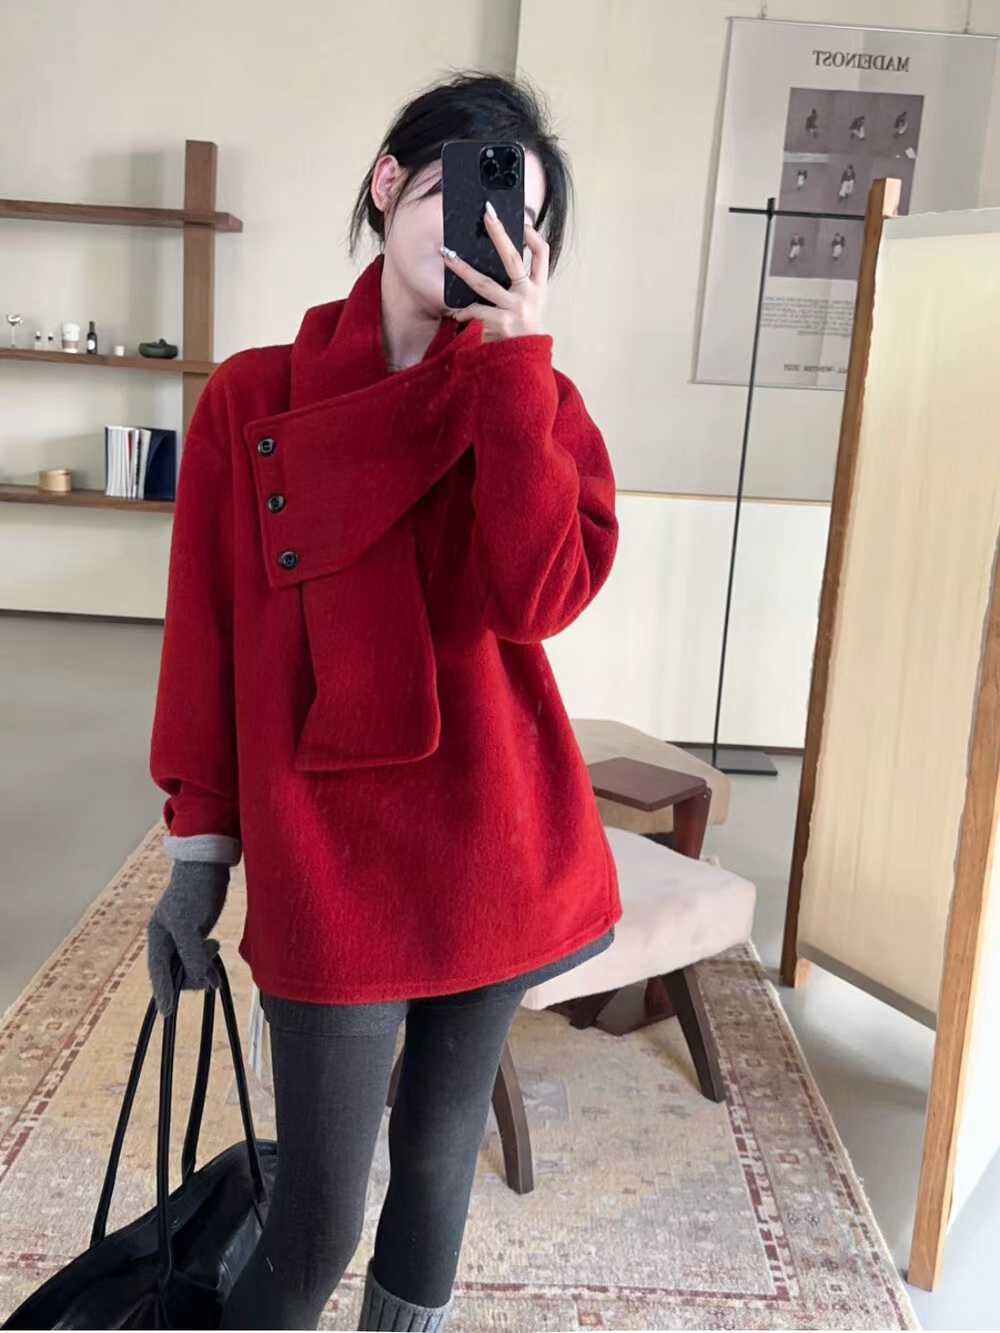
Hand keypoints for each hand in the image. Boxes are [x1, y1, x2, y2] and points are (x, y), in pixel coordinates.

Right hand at [147, 859, 229, 1015]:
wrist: (208, 865)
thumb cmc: (194, 891)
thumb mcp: (188, 924)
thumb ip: (190, 953)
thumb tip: (197, 977)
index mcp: (158, 936)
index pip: (158, 970)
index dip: (163, 991)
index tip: (168, 1012)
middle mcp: (166, 938)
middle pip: (174, 970)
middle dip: (190, 977)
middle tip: (207, 980)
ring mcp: (182, 935)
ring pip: (188, 964)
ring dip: (201, 971)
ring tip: (214, 967)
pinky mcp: (196, 931)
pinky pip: (198, 956)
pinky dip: (207, 964)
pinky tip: (216, 969)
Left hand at [441, 208, 548, 342]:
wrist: (523, 368)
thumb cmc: (521, 335)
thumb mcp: (530, 308)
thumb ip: (519, 288)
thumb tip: (497, 262)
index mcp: (540, 290)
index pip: (543, 255)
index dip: (534, 236)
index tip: (523, 221)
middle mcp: (530, 296)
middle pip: (513, 259)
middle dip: (499, 233)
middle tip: (487, 213)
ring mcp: (515, 310)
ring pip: (483, 283)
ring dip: (462, 268)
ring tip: (446, 254)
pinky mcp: (499, 324)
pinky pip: (474, 310)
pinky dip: (462, 311)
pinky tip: (454, 313)